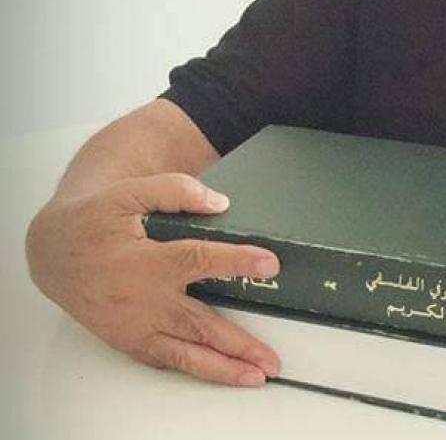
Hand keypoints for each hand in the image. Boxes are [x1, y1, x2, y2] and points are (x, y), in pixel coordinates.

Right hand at [26, 173, 280, 385]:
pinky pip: (164, 359)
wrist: (53, 252)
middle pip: (198, 325)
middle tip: (270, 359)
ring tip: (255, 376)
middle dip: (238, 344)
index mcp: (144, 260)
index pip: (198, 260)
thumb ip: (174, 192)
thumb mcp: (128, 193)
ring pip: (183, 353)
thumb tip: (220, 203)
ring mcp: (134, 326)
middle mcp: (142, 299)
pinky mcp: (128, 339)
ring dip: (222, 368)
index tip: (269, 263)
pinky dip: (193, 368)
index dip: (235, 261)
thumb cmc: (94, 221)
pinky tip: (220, 373)